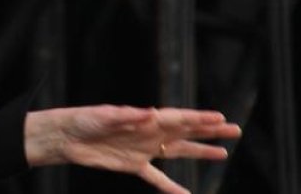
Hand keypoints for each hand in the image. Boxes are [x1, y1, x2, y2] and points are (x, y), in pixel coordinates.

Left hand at [24, 105, 241, 193]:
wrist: (65, 137)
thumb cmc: (83, 120)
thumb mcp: (104, 116)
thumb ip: (128, 117)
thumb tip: (151, 114)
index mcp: (144, 119)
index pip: (178, 117)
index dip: (200, 118)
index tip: (220, 118)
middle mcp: (148, 132)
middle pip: (185, 131)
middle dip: (209, 131)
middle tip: (234, 130)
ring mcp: (143, 149)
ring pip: (178, 151)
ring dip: (199, 152)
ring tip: (223, 154)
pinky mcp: (132, 165)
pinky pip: (157, 178)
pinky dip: (172, 187)